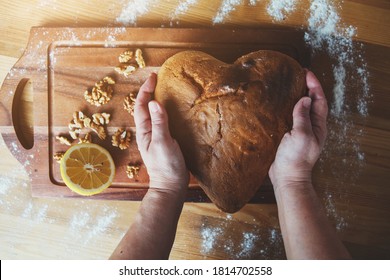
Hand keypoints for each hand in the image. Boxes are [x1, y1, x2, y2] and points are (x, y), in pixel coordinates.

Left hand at [134, 73, 188, 193]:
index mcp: (144, 131)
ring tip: (166, 89)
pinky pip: (164, 121)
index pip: (141, 106)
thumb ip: (159, 123)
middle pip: (146, 107)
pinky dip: (167, 111)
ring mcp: (157, 136)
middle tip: (159, 79)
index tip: (153, 77)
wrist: (171, 186)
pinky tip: (176, 109)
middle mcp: (149, 132)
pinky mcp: (167, 140)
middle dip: (150, 92)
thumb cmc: (166, 166)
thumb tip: (154, 102)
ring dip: (158, 100)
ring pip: (155, 114)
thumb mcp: (163, 142)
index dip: (145, 90)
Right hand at [269, 70, 327, 189]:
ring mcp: (301, 132)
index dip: (314, 85)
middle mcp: (311, 127)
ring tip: (289, 85)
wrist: (287, 177)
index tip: (306, 72)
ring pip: (302, 109)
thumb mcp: (301, 135)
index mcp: (318, 125)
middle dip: (307, 88)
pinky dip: (288, 108)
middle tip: (298, 75)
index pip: (319, 100)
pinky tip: (279, 105)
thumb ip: (302, 116)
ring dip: (298, 96)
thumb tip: (305, 99)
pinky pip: (291, 117)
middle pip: (312, 102)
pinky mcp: (290, 136)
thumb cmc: (296, 158)